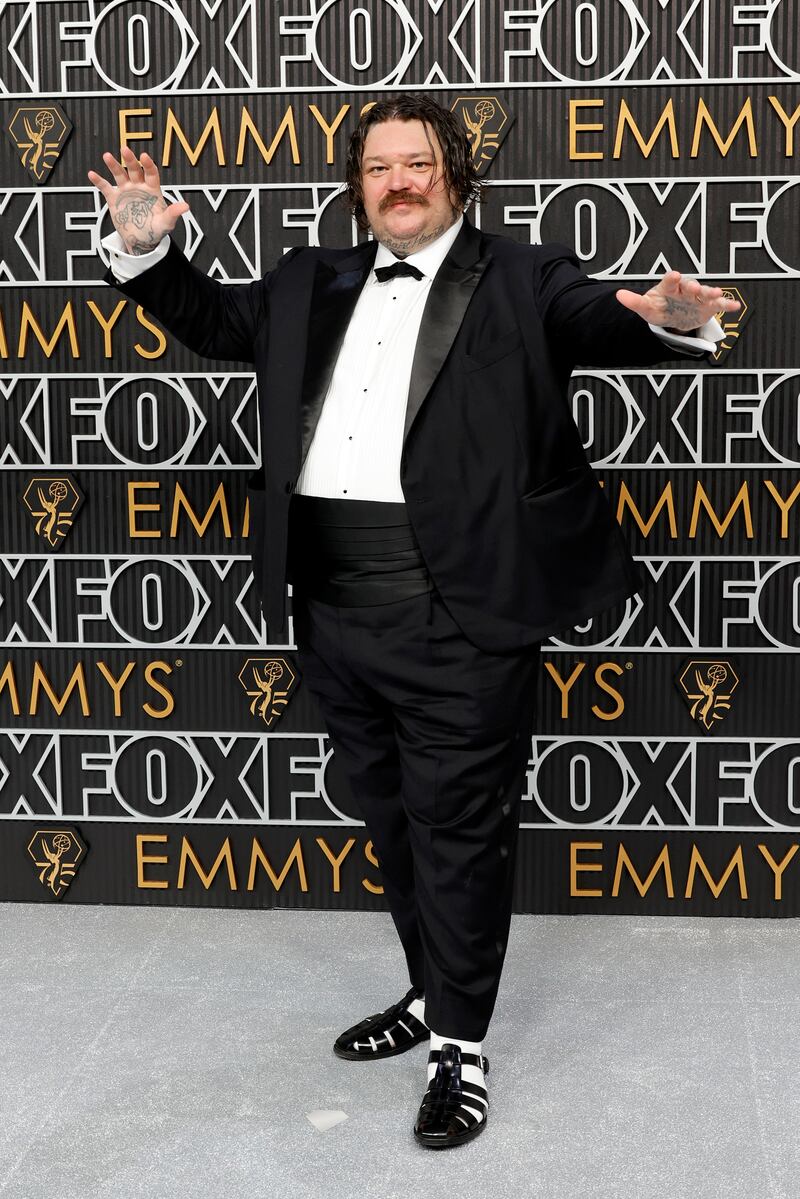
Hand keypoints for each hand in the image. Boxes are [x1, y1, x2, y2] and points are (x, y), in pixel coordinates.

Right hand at [87, 147, 189, 255]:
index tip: (144, 157)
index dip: (148, 164)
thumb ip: (174, 213)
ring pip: (119, 174)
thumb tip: (186, 207)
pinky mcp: (114, 198)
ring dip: (113, 165)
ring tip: (107, 156)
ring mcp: (126, 191)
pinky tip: (92, 174)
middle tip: (125, 150)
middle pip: (135, 169)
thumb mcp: (166, 223)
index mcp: (152, 190)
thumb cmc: (156, 231)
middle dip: (130, 160)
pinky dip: (98, 181)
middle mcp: (139, 186)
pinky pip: (105, 187)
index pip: (151, 173)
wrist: (141, 241)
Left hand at [616, 271, 740, 331]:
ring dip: (711, 292)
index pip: (670, 281)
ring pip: (706, 292)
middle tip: (693, 287)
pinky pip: (720, 305)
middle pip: (689, 285)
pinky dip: (728, 304)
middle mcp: (686, 289)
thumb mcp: (646, 307)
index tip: (674, 275)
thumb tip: (618, 295)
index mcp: (670, 287)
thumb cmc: (660, 307)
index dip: (672, 278)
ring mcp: (698, 297)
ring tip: (717, 293)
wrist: (673, 316)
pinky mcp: (709, 306)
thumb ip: (634, 302)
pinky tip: (736, 306)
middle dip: (692, 286)